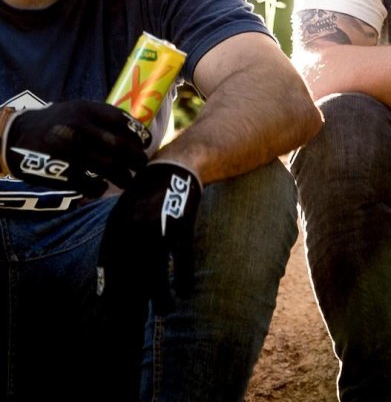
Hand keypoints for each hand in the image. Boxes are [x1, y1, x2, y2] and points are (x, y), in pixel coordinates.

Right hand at [1, 100, 149, 196]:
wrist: (18, 138)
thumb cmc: (57, 123)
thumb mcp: (77, 109)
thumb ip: (102, 118)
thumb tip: (136, 131)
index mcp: (85, 109)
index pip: (121, 121)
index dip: (138, 134)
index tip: (146, 143)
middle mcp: (79, 128)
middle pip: (118, 146)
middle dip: (135, 158)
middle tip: (142, 165)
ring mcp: (70, 151)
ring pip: (108, 167)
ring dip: (123, 176)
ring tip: (128, 180)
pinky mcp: (61, 172)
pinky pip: (89, 184)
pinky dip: (99, 188)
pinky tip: (101, 186)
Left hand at [97, 161, 201, 314]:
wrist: (175, 168)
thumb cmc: (148, 195)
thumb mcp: (124, 214)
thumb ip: (115, 242)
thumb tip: (107, 281)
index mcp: (117, 225)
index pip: (110, 268)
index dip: (112, 292)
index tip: (113, 313)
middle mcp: (134, 228)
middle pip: (131, 275)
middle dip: (133, 300)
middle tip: (135, 322)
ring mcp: (159, 227)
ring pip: (156, 272)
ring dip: (160, 296)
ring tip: (164, 309)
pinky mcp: (181, 226)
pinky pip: (182, 259)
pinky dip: (183, 277)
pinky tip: (184, 289)